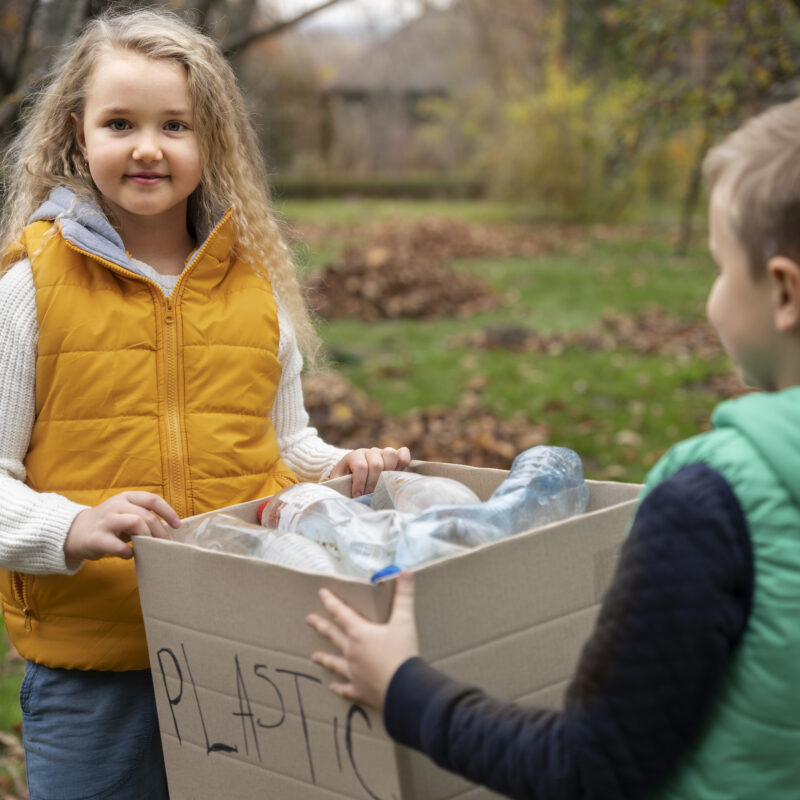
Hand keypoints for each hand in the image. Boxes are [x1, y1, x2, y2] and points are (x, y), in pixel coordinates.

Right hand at [64, 491, 179, 567]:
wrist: (74, 532)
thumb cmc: (108, 524)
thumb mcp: (126, 514)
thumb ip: (144, 517)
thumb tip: (169, 529)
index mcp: (126, 497)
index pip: (152, 499)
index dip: (168, 512)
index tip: (177, 525)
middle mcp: (116, 505)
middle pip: (147, 516)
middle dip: (160, 532)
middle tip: (166, 544)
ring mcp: (105, 520)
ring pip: (135, 523)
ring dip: (146, 538)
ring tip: (148, 547)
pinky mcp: (96, 538)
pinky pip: (118, 545)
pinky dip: (128, 552)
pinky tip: (129, 554)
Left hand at [307, 571, 418, 708]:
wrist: (405, 689)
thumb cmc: (403, 653)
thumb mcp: (405, 621)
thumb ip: (404, 596)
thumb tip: (406, 573)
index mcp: (360, 634)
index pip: (341, 613)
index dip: (331, 602)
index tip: (321, 593)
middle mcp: (352, 652)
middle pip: (333, 635)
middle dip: (321, 626)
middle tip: (308, 619)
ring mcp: (354, 673)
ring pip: (335, 663)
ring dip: (325, 659)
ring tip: (313, 657)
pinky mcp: (361, 691)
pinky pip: (347, 689)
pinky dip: (340, 688)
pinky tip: (333, 687)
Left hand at [329, 446, 411, 496]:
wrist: (352, 474)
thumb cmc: (345, 482)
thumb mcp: (339, 484)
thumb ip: (341, 488)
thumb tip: (349, 500)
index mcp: (354, 456)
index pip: (360, 467)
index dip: (360, 483)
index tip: (357, 496)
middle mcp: (369, 452)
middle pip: (376, 463)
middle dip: (373, 483)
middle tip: (369, 494)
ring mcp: (382, 452)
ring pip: (390, 455)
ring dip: (388, 472)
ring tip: (384, 485)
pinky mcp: (394, 456)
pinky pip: (403, 453)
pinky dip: (403, 463)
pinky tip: (397, 475)